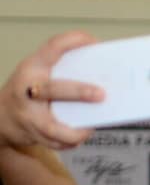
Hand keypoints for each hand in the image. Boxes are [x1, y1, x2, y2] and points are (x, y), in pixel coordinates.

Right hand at [0, 31, 104, 150]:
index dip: (73, 41)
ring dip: (76, 131)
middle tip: (101, 94)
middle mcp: (28, 89)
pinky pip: (56, 142)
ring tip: (92, 126)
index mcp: (32, 68)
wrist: (1, 116)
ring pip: (52, 127)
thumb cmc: (28, 92)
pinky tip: (82, 134)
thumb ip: (62, 69)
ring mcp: (28, 114)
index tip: (94, 42)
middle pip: (52, 89)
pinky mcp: (32, 133)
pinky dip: (72, 141)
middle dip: (78, 92)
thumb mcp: (38, 73)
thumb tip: (104, 72)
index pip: (51, 47)